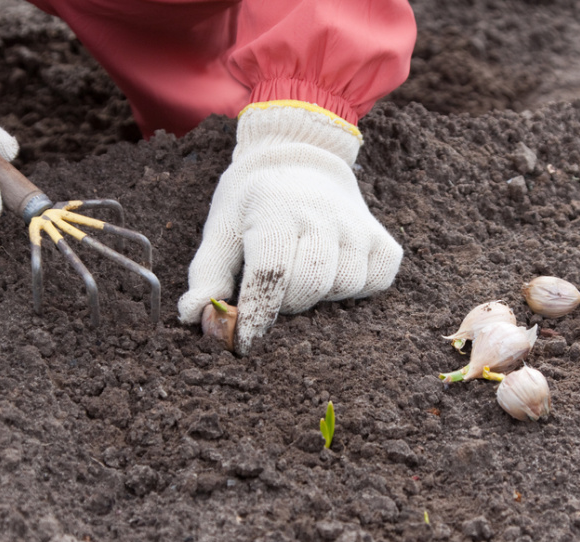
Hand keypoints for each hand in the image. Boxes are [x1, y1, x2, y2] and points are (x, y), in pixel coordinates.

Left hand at [178, 102, 402, 354]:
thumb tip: (195, 317)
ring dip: (321, 294)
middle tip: (275, 289)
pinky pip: (376, 282)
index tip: (244, 343)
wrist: (301, 159)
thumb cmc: (255, 204)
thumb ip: (207, 273)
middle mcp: (323, 215)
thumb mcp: (222, 228)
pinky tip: (334, 271)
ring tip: (303, 274)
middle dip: (286, 302)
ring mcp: (359, 227)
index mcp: (276, 209)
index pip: (270, 273)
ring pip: (345, 286)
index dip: (256, 314)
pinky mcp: (384, 241)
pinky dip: (355, 288)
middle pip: (309, 285)